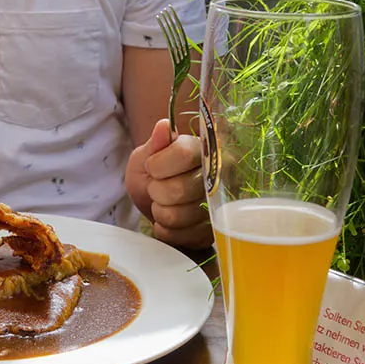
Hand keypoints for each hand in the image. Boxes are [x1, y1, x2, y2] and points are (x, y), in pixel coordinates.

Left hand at [125, 118, 211, 249]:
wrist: (154, 202)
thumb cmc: (150, 174)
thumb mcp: (145, 155)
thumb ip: (155, 144)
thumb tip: (163, 126)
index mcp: (203, 148)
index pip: (185, 155)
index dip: (159, 165)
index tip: (151, 166)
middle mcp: (219, 175)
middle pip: (179, 189)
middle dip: (156, 191)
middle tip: (155, 188)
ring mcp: (218, 206)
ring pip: (177, 216)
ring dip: (159, 211)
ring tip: (162, 203)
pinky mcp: (212, 231)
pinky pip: (181, 237)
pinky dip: (166, 230)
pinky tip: (167, 220)